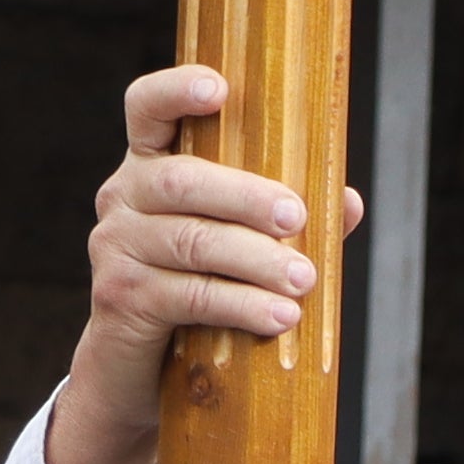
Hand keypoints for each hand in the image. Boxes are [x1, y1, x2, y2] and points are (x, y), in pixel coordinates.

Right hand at [52, 65, 363, 463]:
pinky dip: (241, 306)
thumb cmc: (195, 293)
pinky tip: (279, 318)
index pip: (147, 108)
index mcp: (150, 164)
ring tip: (304, 280)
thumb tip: (348, 202)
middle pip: (183, 180)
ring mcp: (115, 247)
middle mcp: (123, 196)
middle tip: (297, 218)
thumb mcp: (238, 249)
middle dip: (247, 197)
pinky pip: (188, 295)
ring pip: (192, 243)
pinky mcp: (120, 298)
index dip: (176, 91)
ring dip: (256, 260)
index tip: (219, 89)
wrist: (136, 374)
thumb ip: (284, 220)